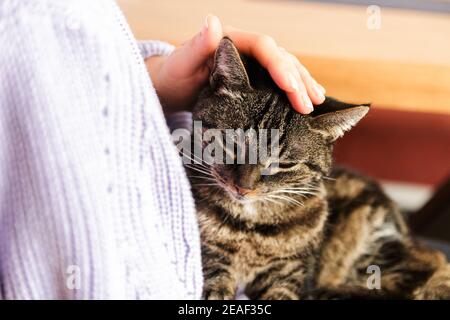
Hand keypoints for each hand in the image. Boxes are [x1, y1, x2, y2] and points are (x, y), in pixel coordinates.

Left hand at [146, 15, 325, 113]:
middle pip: (279, 58)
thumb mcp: (181, 63)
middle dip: (297, 80)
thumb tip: (213, 21)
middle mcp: (246, 48)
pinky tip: (306, 98)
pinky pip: (278, 80)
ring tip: (317, 100)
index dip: (280, 65)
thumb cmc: (174, 76)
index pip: (264, 47)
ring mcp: (252, 63)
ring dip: (302, 83)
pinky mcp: (253, 77)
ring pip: (284, 67)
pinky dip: (294, 88)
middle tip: (309, 104)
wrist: (172, 88)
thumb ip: (197, 45)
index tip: (292, 88)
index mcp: (233, 39)